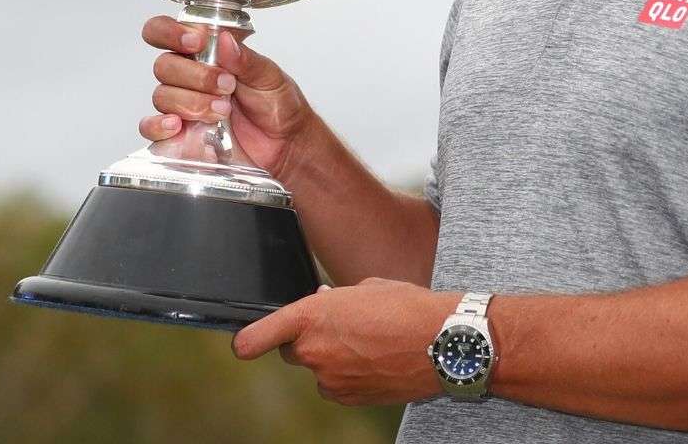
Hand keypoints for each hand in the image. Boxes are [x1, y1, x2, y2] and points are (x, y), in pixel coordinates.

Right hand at [138, 17, 313, 179]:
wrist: (285, 146)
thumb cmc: (278, 107)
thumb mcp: (270, 77)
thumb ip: (246, 60)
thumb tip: (225, 41)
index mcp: (206, 54)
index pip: (166, 32)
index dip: (170, 32)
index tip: (196, 42)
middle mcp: (188, 77)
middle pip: (164, 66)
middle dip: (195, 76)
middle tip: (226, 85)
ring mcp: (182, 105)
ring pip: (162, 95)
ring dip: (192, 102)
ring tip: (222, 110)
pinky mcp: (180, 134)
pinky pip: (151, 127)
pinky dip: (159, 125)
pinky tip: (178, 126)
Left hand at [233, 278, 457, 404]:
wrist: (444, 343)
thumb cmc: (408, 308)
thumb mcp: (365, 288)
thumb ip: (333, 300)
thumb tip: (321, 306)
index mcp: (311, 317)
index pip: (259, 337)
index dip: (249, 341)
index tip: (243, 345)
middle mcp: (314, 351)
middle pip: (292, 352)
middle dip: (308, 341)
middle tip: (341, 328)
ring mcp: (331, 379)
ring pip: (319, 370)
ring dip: (333, 359)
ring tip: (370, 343)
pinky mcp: (349, 398)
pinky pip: (338, 385)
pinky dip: (351, 376)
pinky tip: (377, 360)